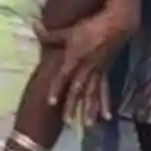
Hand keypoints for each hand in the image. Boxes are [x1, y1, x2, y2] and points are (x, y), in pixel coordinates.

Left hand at [38, 6, 132, 121]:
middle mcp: (86, 69)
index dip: (56, 89)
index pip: (62, 77)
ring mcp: (97, 72)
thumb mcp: (68, 31)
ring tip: (88, 125)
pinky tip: (107, 117)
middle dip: (72, 106)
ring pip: (92, 94)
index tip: (50, 103)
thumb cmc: (90, 27)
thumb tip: (33, 25)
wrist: (117, 25)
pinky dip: (105, 103)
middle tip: (68, 122)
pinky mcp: (106, 72)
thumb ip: (49, 33)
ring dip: (90, 109)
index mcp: (74, 59)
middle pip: (77, 90)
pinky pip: (105, 90)